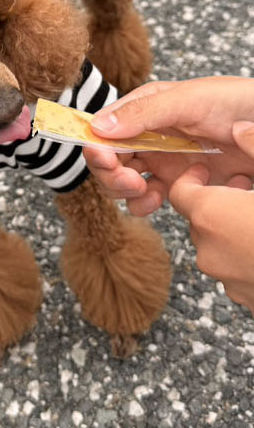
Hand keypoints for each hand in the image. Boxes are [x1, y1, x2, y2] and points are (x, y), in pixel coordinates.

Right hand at [84, 78, 253, 214]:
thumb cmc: (236, 102)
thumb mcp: (188, 100)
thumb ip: (143, 113)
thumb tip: (98, 128)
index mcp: (143, 111)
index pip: (103, 130)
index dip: (97, 146)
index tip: (104, 158)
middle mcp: (147, 137)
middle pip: (108, 161)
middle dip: (111, 174)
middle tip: (130, 180)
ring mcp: (163, 161)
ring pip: (123, 183)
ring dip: (125, 192)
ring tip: (145, 192)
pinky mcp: (180, 183)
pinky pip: (149, 199)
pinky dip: (146, 204)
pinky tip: (159, 200)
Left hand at [170, 164, 253, 310]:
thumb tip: (239, 128)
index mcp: (212, 216)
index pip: (180, 194)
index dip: (192, 179)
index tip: (207, 170)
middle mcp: (210, 251)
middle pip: (199, 220)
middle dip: (217, 201)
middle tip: (244, 188)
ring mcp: (228, 280)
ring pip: (218, 247)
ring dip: (233, 229)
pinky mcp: (247, 299)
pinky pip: (237, 271)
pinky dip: (248, 256)